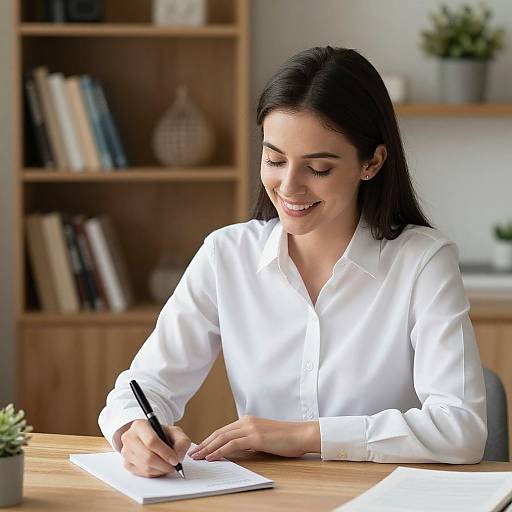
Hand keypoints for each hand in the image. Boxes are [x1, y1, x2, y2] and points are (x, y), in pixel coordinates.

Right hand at [119, 419, 190, 477]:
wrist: (151, 438)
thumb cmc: (163, 434)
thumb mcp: (175, 432)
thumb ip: (182, 442)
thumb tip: (178, 456)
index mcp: (140, 425)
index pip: (151, 441)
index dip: (165, 453)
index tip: (175, 460)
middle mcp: (129, 437)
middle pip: (147, 457)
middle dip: (164, 464)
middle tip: (174, 466)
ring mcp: (126, 451)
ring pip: (145, 467)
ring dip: (160, 470)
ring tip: (168, 466)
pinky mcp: (126, 463)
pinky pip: (142, 473)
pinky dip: (154, 473)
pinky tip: (159, 467)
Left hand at [187, 415, 319, 461]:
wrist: (301, 434)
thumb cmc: (285, 438)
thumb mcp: (263, 438)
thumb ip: (249, 441)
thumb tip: (235, 451)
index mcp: (247, 420)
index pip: (223, 430)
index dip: (209, 439)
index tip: (199, 448)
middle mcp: (246, 421)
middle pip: (219, 433)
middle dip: (204, 444)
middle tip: (192, 453)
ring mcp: (250, 428)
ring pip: (222, 438)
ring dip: (207, 448)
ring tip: (197, 456)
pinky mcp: (255, 437)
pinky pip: (232, 444)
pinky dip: (219, 450)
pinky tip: (212, 456)